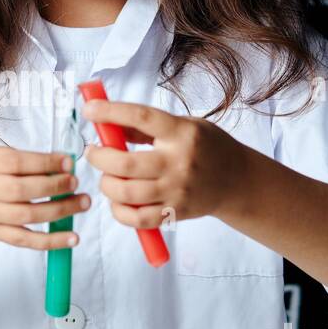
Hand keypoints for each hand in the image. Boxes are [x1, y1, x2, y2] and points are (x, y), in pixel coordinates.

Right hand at [0, 144, 89, 251]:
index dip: (45, 162)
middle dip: (55, 186)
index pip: (16, 162)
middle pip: (22, 190)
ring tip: (83, 203)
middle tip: (75, 182)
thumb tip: (59, 161)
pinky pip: (25, 240)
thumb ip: (14, 157)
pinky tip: (72, 238)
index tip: (68, 162)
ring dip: (60, 211)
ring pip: (27, 216)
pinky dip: (51, 241)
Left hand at [81, 100, 251, 228]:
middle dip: (98, 157)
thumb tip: (107, 123)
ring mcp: (177, 191)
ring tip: (106, 177)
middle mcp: (179, 163)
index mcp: (181, 133)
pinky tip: (117, 201)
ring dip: (106, 184)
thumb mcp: (183, 125)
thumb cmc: (206, 147)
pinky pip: (137, 219)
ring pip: (126, 193)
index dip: (110, 112)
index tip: (89, 109)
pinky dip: (119, 211)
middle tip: (92, 152)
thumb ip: (146, 126)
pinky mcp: (175, 213)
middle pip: (125, 164)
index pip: (141, 118)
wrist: (238, 180)